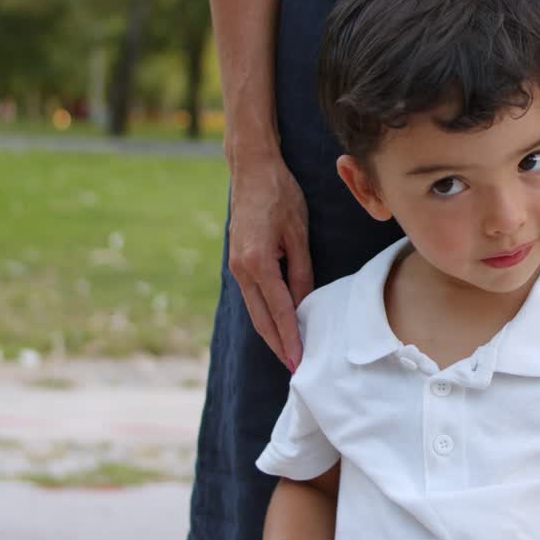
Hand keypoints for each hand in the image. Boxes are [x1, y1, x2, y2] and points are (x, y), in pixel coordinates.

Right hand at [228, 151, 312, 370]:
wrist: (251, 169)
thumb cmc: (280, 194)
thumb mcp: (298, 232)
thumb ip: (301, 271)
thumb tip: (304, 304)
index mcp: (257, 262)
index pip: (280, 310)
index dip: (291, 338)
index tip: (300, 361)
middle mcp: (241, 269)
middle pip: (262, 318)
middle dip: (279, 346)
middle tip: (296, 370)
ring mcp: (235, 267)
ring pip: (254, 311)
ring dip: (270, 334)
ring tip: (287, 355)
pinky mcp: (237, 262)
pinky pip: (251, 297)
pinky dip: (264, 315)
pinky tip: (276, 326)